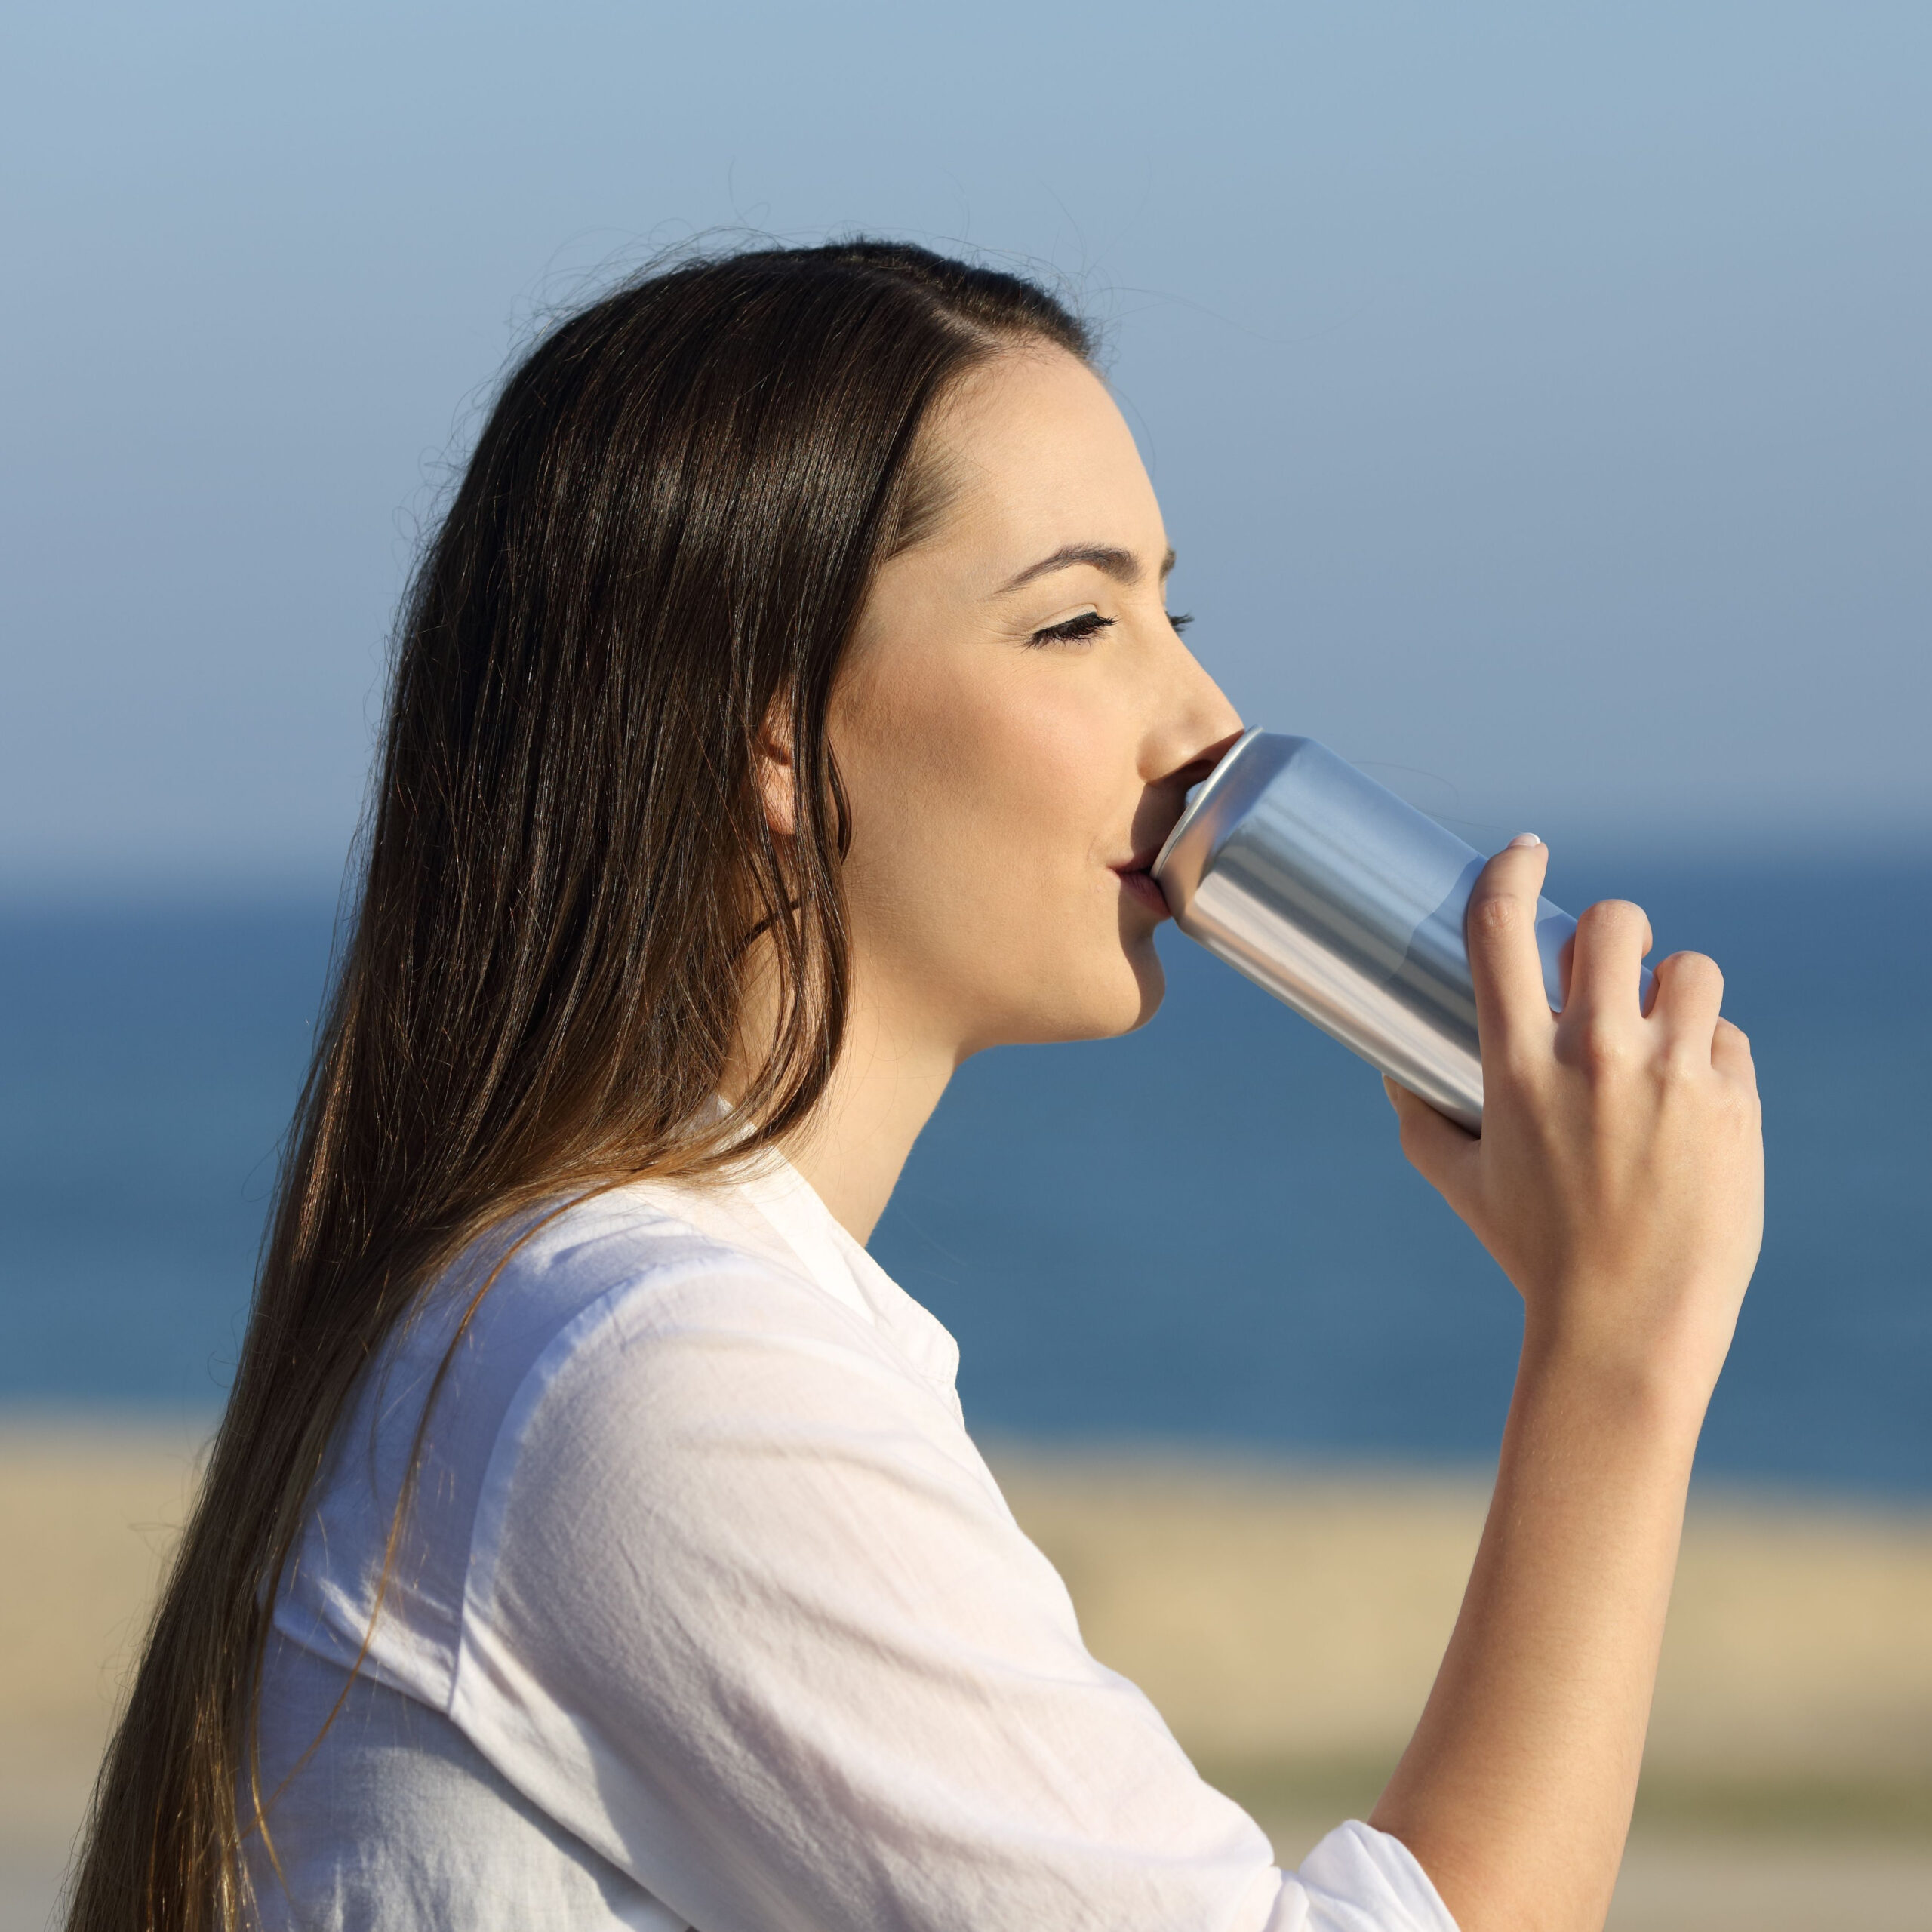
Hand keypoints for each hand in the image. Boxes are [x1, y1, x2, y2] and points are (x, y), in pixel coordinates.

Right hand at [1386, 837, 1762, 1403]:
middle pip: (1614, 921)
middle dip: (1610, 933)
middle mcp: (1595, 1056)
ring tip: (1660, 1029)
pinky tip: (1694, 1098)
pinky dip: (1711, 1055)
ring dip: (1670, 987)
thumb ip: (1418, 1120)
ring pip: (1689, 968)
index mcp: (1517, 1066)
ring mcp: (1672, 1077)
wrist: (1629, 1325)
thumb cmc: (1535, 1254)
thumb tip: (1391, 1074)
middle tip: (1606, 971)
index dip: (1512, 870)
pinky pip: (1729, 1037)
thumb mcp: (1461, 1184)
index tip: (1525, 852)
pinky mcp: (1734, 1103)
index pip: (1503, 927)